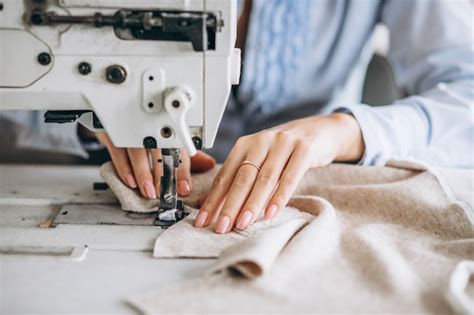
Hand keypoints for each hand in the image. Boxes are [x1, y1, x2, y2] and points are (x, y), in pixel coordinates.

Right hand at [96, 133, 215, 198]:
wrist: (114, 109)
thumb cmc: (144, 128)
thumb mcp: (166, 139)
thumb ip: (185, 155)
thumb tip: (209, 164)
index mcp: (165, 129)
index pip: (178, 150)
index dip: (182, 171)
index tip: (184, 188)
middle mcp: (148, 127)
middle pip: (158, 150)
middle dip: (162, 173)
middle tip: (164, 192)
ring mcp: (128, 128)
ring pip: (137, 150)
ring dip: (143, 173)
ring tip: (149, 191)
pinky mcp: (110, 131)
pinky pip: (117, 150)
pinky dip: (124, 167)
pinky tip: (130, 181)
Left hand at [194, 113, 363, 232]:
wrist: (320, 131)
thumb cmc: (284, 150)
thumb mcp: (259, 160)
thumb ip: (236, 180)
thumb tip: (206, 202)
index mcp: (245, 145)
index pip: (225, 175)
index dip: (212, 199)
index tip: (203, 221)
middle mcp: (261, 141)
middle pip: (242, 177)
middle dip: (229, 205)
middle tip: (221, 227)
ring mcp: (283, 144)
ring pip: (264, 178)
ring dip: (252, 203)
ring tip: (243, 223)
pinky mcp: (304, 150)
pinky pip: (290, 177)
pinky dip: (279, 196)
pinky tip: (271, 213)